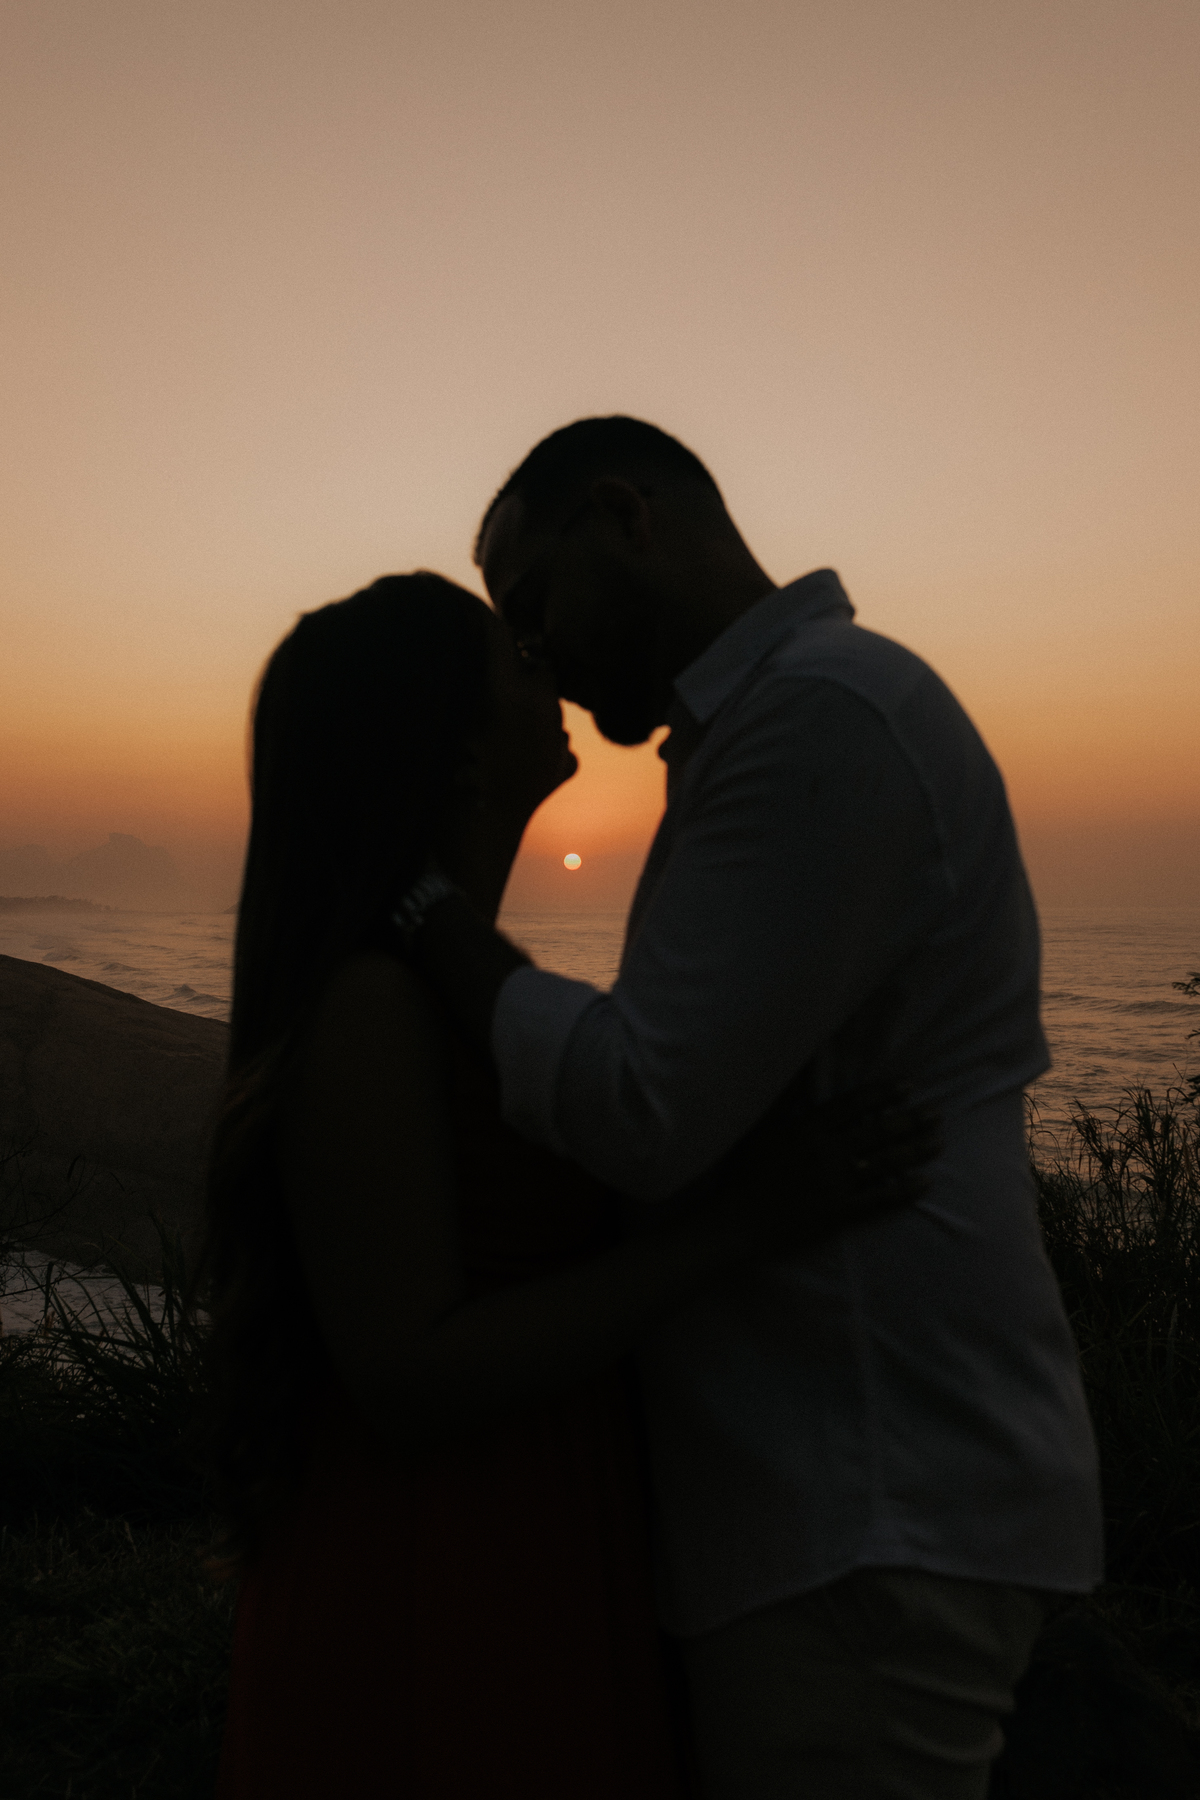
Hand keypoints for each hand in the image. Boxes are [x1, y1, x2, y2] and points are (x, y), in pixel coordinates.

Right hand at [696, 1079, 942, 1261]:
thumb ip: (785, 1097)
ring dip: (915, 1151)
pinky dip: (904, 1191)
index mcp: (807, 1129)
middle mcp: (826, 1153)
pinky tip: (925, 1182)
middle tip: (939, 1112)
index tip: (909, 1086)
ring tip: (939, 1141)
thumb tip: (802, 1064)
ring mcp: (834, 1184)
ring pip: (884, 1163)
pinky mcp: (839, 1213)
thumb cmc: (745, 1173)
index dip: (883, 1094)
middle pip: (877, 1132)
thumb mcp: (760, 1129)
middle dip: (911, 1120)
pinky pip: (879, 1199)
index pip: (854, 1105)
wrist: (736, 1223)